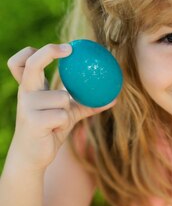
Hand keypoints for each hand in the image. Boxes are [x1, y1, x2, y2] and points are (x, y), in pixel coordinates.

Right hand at [6, 44, 114, 172]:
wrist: (32, 157)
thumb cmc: (50, 131)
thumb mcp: (68, 113)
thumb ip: (86, 103)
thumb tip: (114, 98)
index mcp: (31, 87)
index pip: (23, 62)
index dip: (38, 51)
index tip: (66, 48)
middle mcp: (25, 93)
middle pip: (31, 64)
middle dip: (48, 52)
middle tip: (69, 49)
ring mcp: (26, 106)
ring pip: (62, 98)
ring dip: (67, 112)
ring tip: (55, 123)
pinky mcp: (32, 121)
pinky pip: (63, 115)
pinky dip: (65, 122)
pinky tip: (53, 131)